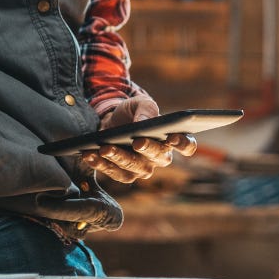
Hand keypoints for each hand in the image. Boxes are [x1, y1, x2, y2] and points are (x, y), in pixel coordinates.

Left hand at [82, 96, 197, 183]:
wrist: (112, 121)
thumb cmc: (133, 112)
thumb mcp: (140, 103)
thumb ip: (145, 110)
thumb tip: (144, 123)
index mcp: (172, 139)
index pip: (187, 146)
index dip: (183, 143)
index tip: (172, 137)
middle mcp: (160, 158)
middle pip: (159, 157)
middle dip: (148, 149)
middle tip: (137, 141)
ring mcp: (143, 168)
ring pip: (135, 168)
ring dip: (119, 158)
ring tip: (104, 148)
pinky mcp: (125, 175)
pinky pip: (115, 173)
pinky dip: (102, 164)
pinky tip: (91, 154)